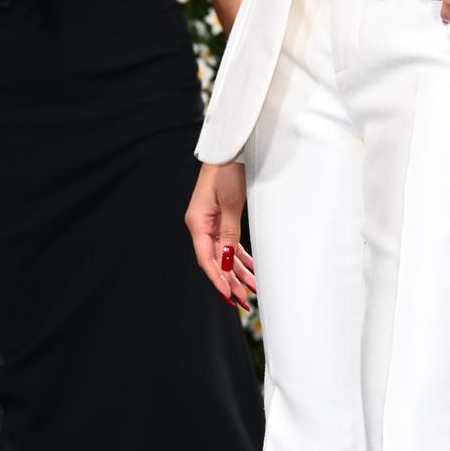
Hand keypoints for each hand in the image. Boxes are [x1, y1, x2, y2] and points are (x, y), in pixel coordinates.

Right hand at [185, 160, 254, 308]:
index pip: (206, 259)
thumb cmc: (228, 171)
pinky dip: (240, 257)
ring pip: (224, 255)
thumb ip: (228, 233)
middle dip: (229, 282)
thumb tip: (226, 261)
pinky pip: (229, 244)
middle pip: (215, 261)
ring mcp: (211, 223)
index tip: (229, 296)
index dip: (218, 280)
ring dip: (237, 272)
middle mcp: (201, 226)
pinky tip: (251, 270)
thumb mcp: (231, 203)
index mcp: (197, 223)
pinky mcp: (221, 219)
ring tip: (252, 290)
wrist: (229, 149)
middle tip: (243, 301)